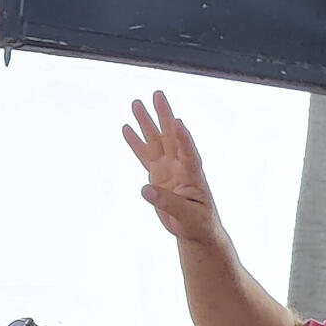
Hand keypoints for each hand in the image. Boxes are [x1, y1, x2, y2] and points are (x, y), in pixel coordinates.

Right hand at [123, 92, 225, 245]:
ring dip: (147, 123)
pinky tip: (127, 128)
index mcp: (194, 175)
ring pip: (156, 141)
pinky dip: (136, 142)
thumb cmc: (198, 223)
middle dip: (164, 116)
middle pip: (171, 137)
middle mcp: (181, 166)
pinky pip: (145, 155)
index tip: (178, 122)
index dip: (185, 138)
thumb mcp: (187, 216)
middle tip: (158, 94)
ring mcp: (169, 169)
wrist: (196, 230)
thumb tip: (145, 190)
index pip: (190, 152)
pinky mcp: (157, 175)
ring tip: (136, 103)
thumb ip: (168, 203)